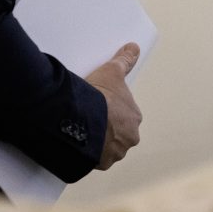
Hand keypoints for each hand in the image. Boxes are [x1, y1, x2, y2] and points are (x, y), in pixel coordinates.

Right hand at [85, 42, 141, 169]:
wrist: (82, 119)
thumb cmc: (99, 97)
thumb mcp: (112, 72)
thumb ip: (124, 60)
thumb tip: (134, 48)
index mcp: (134, 118)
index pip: (125, 115)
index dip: (111, 110)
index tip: (100, 107)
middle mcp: (129, 138)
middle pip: (118, 133)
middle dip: (107, 128)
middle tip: (90, 118)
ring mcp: (115, 153)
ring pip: (107, 148)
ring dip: (98, 142)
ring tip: (81, 131)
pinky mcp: (100, 164)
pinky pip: (94, 159)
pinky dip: (87, 154)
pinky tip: (78, 143)